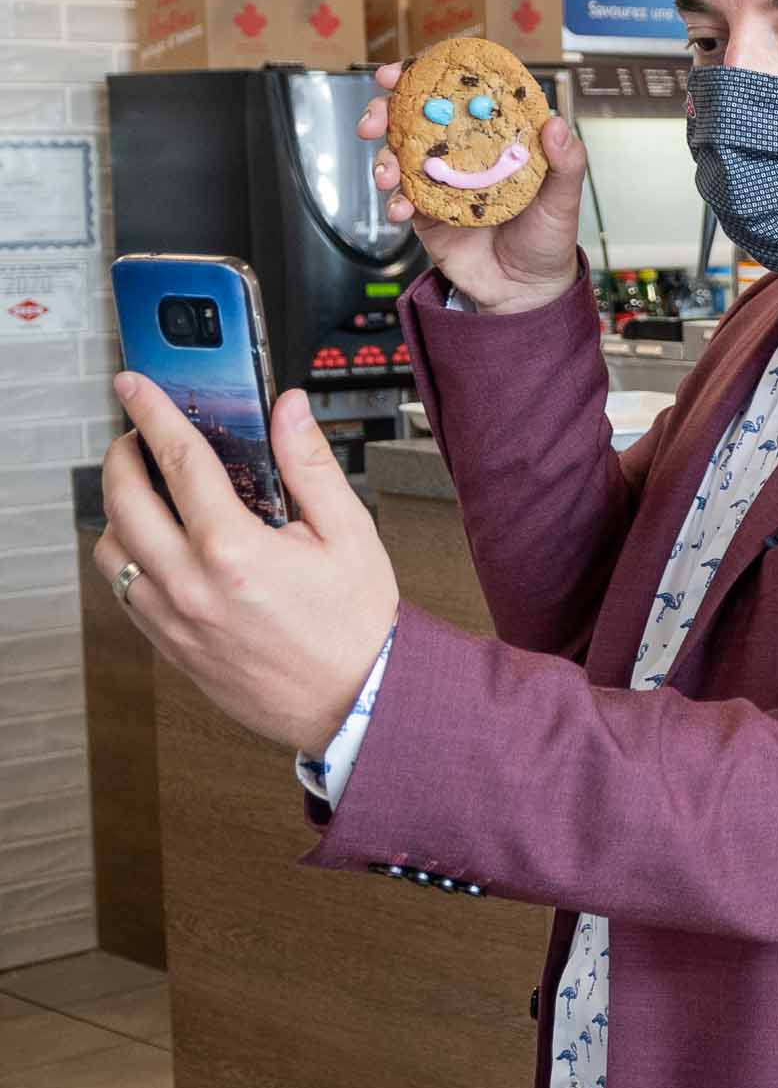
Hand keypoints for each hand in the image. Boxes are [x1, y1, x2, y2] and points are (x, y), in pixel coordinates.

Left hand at [93, 377, 395, 754]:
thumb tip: (288, 411)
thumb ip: (309, 465)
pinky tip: (161, 545)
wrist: (356, 700)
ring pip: (110, 550)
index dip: (152, 414)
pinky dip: (129, 557)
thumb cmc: (357, 624)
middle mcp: (191, 586)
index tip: (136, 386)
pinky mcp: (169, 647)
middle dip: (122, 456)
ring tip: (148, 494)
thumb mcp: (349, 532)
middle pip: (123, 502)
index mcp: (235, 552)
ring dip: (119, 511)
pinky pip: (123, 592)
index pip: (178, 462)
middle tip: (137, 437)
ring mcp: (173, 620)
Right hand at [354, 61, 586, 315]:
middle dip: (385, 110)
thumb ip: (565, 163)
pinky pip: (399, 196)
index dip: (431, 75)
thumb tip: (557, 123)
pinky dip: (393, 199)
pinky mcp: (425, 211)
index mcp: (496, 136)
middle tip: (374, 119)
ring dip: (382, 158)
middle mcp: (463, 151)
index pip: (462, 94)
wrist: (525, 292)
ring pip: (397, 153)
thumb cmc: (549, 239)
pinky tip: (400, 209)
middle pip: (415, 116)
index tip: (406, 70)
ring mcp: (439, 179)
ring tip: (387, 176)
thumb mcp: (564, 200)